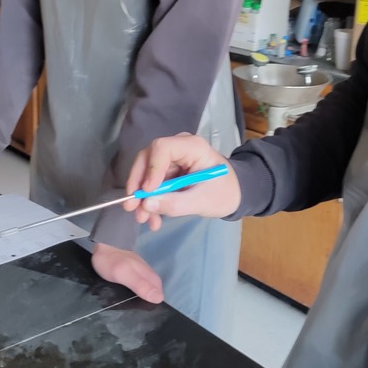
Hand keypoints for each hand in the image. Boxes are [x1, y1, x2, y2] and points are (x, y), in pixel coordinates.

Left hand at [91, 242, 163, 303]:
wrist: (101, 242)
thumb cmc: (111, 261)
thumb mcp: (124, 275)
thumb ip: (140, 285)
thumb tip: (159, 298)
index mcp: (147, 273)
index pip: (158, 289)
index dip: (156, 299)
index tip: (150, 310)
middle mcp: (145, 269)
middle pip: (154, 285)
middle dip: (152, 295)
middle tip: (143, 308)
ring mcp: (137, 266)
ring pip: (146, 281)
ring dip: (145, 290)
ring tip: (137, 301)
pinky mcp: (130, 265)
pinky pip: (138, 277)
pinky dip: (137, 285)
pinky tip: (130, 289)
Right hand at [123, 133, 241, 230]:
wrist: (235, 195)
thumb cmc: (225, 192)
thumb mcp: (203, 201)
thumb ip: (176, 203)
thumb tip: (147, 204)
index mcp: (192, 147)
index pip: (162, 148)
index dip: (151, 168)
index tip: (147, 192)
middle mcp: (178, 148)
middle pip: (148, 159)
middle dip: (138, 184)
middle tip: (132, 207)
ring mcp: (171, 160)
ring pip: (146, 174)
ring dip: (142, 197)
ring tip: (144, 220)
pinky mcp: (167, 173)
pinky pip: (152, 185)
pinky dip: (150, 202)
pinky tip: (153, 220)